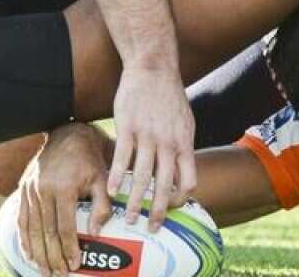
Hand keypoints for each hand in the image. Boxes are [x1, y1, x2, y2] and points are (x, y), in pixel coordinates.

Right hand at [18, 123, 114, 276]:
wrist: (68, 133)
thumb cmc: (91, 159)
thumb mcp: (102, 178)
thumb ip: (101, 205)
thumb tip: (95, 233)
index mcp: (64, 186)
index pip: (65, 226)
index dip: (69, 248)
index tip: (74, 265)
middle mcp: (43, 189)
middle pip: (46, 231)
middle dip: (52, 257)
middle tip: (59, 275)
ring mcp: (30, 189)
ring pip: (31, 228)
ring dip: (37, 253)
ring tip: (44, 271)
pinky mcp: (23, 189)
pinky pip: (21, 219)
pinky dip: (24, 239)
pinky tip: (29, 255)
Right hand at [106, 66, 196, 231]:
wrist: (153, 69)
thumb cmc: (169, 97)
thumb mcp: (185, 122)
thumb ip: (182, 147)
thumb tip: (182, 170)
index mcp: (184, 142)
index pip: (188, 180)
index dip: (180, 199)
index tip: (171, 209)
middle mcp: (168, 143)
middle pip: (165, 184)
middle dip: (158, 211)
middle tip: (152, 229)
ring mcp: (147, 135)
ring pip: (142, 176)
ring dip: (135, 201)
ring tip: (129, 217)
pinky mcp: (128, 127)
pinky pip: (121, 157)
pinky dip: (116, 177)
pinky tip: (110, 191)